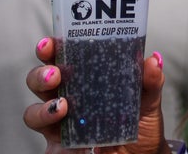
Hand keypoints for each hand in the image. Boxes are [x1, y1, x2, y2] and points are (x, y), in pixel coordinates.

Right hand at [22, 37, 172, 153]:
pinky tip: (72, 134)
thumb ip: (150, 81)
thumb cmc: (139, 124)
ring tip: (62, 107)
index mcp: (84, 79)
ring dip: (42, 108)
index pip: (60, 58)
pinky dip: (54, 136)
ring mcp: (59, 124)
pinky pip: (47, 143)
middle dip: (40, 75)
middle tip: (55, 75)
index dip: (50, 49)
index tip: (50, 43)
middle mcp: (66, 98)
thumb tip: (154, 60)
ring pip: (33, 111)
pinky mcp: (59, 148)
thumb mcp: (148, 100)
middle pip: (38, 81)